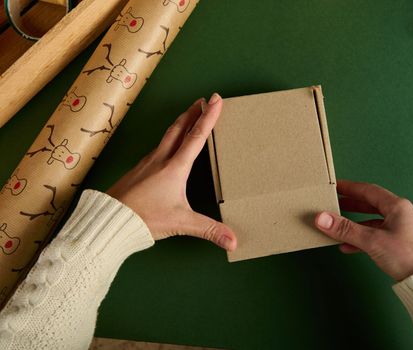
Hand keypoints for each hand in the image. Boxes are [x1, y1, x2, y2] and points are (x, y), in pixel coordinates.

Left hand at [107, 94, 236, 250]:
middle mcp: (161, 159)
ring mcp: (147, 163)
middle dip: (193, 112)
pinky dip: (169, 138)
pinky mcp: (138, 170)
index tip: (216, 99)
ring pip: (167, 135)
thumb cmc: (143, 218)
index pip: (196, 136)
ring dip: (180, 123)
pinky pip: (158, 146)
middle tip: (204, 100)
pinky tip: (167, 145)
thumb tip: (233, 241)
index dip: (209, 117)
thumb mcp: (181, 223)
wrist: (108, 219)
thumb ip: (209, 230)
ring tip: (189, 115)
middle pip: (179, 128)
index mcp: (175, 167)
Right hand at [314, 180, 412, 280]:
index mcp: (397, 206)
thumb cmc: (407, 256)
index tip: (335, 186)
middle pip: (370, 204)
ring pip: (372, 221)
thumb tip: (321, 218)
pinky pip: (376, 235)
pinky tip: (348, 247)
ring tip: (336, 225)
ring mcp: (401, 229)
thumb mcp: (372, 241)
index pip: (368, 190)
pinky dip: (362, 239)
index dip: (350, 188)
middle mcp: (400, 214)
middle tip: (333, 203)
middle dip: (350, 204)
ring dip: (354, 223)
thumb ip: (346, 229)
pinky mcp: (400, 243)